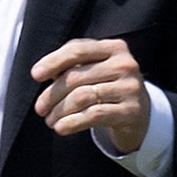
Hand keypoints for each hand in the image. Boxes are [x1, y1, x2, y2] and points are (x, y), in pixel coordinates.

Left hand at [31, 38, 149, 152]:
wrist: (141, 113)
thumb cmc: (108, 86)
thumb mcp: (94, 70)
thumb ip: (72, 65)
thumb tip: (42, 72)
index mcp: (114, 48)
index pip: (77, 50)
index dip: (53, 61)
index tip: (35, 75)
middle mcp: (125, 64)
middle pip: (76, 77)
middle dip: (52, 94)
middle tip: (40, 108)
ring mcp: (130, 88)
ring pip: (82, 97)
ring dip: (60, 110)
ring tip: (50, 120)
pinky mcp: (132, 111)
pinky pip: (94, 115)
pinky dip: (72, 122)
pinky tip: (61, 128)